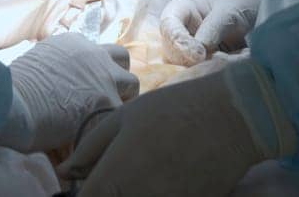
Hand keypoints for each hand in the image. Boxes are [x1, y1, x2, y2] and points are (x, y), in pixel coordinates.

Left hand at [0, 0, 113, 47]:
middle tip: (95, 26)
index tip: (107, 7)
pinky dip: (72, 41)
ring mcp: (53, 12)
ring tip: (78, 36)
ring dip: (86, 29)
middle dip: (99, 14)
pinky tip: (68, 45)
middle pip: (94, 2)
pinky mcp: (45, 32)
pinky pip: (68, 37)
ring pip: (83, 22)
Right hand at [0, 33, 139, 153]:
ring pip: (132, 83)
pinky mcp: (108, 104)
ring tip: (110, 116)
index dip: (95, 69)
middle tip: (107, 95)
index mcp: (75, 42)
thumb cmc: (14, 86)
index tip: (88, 84)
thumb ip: (55, 65)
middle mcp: (95, 55)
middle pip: (122, 58)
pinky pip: (122, 114)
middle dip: (117, 76)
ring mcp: (105, 78)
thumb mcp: (36, 61)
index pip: (97, 51)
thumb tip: (55, 80)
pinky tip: (103, 135)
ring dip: (124, 97)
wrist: (13, 101)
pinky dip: (113, 124)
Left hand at [59, 68, 267, 195]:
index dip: (83, 195)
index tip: (85, 186)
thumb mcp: (125, 118)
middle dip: (107, 193)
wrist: (233, 117)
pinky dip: (156, 193)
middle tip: (116, 175)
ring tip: (146, 170)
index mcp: (115, 176)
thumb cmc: (173, 109)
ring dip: (132, 193)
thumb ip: (90, 147)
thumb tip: (65, 172)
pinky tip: (166, 176)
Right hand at [159, 0, 260, 65]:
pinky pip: (196, 74)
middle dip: (190, 60)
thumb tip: (198, 54)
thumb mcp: (229, 12)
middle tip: (214, 62)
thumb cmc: (241, 6)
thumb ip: (212, 29)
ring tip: (228, 62)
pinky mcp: (198, 64)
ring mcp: (188, 49)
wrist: (260, 16)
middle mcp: (180, 30)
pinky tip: (230, 66)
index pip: (168, 26)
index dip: (179, 42)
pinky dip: (212, 73)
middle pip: (171, 50)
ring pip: (182, 66)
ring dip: (202, 68)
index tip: (199, 55)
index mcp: (182, 9)